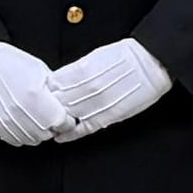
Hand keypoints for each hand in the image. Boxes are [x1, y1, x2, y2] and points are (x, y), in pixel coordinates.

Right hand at [0, 42, 69, 147]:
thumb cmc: (9, 63)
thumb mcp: (39, 70)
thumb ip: (54, 90)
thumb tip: (64, 103)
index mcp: (38, 97)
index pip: (63, 122)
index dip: (66, 120)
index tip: (65, 116)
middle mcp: (24, 112)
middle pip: (49, 134)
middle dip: (53, 127)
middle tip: (50, 116)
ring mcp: (10, 121)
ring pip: (33, 140)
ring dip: (38, 133)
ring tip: (36, 119)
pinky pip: (17, 141)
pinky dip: (23, 135)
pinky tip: (23, 123)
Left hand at [50, 38, 172, 136]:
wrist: (152, 63)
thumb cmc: (128, 56)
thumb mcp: (97, 55)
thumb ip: (78, 69)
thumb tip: (60, 78)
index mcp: (83, 69)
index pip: (54, 83)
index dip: (45, 90)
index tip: (41, 92)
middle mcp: (88, 87)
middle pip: (58, 100)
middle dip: (48, 105)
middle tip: (41, 108)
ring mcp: (97, 103)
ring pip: (68, 115)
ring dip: (57, 119)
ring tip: (49, 121)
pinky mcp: (108, 116)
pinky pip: (84, 129)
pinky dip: (71, 135)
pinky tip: (61, 137)